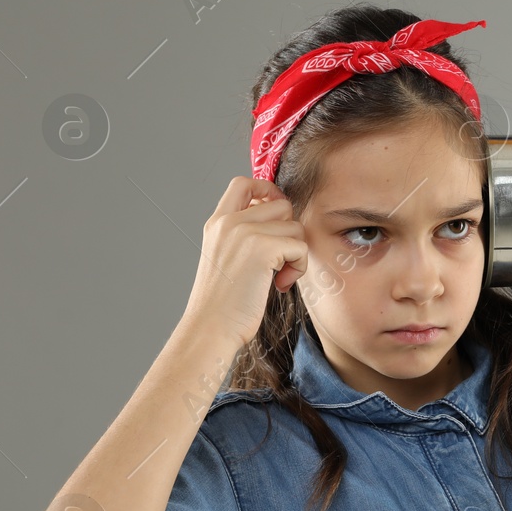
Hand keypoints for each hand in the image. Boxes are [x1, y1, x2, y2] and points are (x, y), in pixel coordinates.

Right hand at [180, 176, 309, 349]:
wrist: (211, 327)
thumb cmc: (223, 302)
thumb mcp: (225, 257)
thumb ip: (243, 235)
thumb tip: (280, 219)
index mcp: (217, 222)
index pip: (243, 183)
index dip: (267, 190)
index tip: (277, 216)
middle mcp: (230, 222)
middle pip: (281, 204)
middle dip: (289, 232)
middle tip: (278, 261)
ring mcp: (245, 232)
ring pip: (295, 226)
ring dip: (295, 254)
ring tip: (277, 276)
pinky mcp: (262, 248)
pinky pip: (300, 247)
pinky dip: (298, 268)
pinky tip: (279, 285)